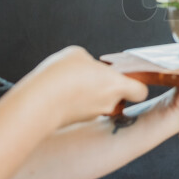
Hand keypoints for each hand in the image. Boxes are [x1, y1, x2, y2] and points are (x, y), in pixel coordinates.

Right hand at [17, 46, 148, 128]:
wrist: (37, 102)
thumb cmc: (60, 76)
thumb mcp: (77, 55)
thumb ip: (90, 62)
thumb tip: (89, 68)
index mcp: (116, 85)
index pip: (140, 91)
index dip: (136, 86)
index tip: (128, 79)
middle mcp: (108, 104)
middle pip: (119, 99)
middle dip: (110, 91)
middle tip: (96, 81)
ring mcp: (92, 116)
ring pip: (100, 105)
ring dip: (91, 97)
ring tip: (73, 85)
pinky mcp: (76, 123)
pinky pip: (82, 111)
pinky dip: (76, 104)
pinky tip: (62, 95)